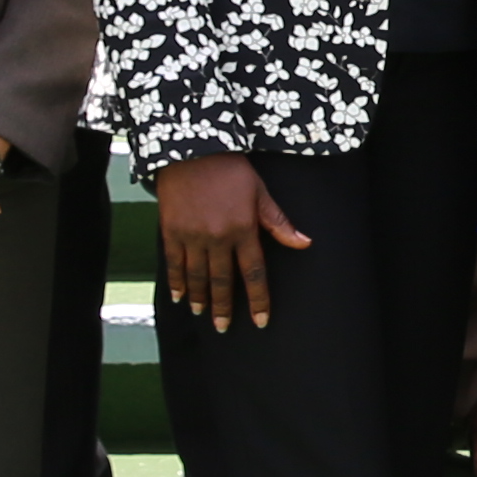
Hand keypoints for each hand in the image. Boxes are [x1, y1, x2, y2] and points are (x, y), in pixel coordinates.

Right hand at [154, 153, 308, 335]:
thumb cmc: (231, 170)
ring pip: (196, 276)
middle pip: (222, 280)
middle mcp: (217, 237)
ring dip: (199, 298)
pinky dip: (176, 281)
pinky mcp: (171, 229)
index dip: (258, 299)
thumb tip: (305, 243)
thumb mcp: (261, 193)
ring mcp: (192, 235)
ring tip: (203, 314)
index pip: (254, 273)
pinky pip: (173, 262)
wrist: (192, 149)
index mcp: (243, 229)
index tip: (261, 320)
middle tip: (225, 327)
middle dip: (225, 307)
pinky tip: (178, 296)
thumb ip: (279, 222)